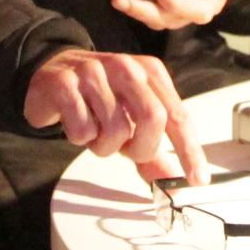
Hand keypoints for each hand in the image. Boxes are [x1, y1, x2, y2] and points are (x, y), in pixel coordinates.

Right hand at [23, 48, 207, 185]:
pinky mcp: (64, 83)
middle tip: (126, 150)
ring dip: (104, 145)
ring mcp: (94, 71)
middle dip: (141, 148)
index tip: (198, 178)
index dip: (190, 150)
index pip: (177, 116)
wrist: (51, 72)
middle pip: (153, 119)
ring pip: (115, 130)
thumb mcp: (130, 120)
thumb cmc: (98, 99)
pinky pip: (83, 130)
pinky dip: (80, 138)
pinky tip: (74, 122)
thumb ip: (152, 151)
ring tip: (94, 131)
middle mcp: (126, 67)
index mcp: (150, 72)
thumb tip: (173, 182)